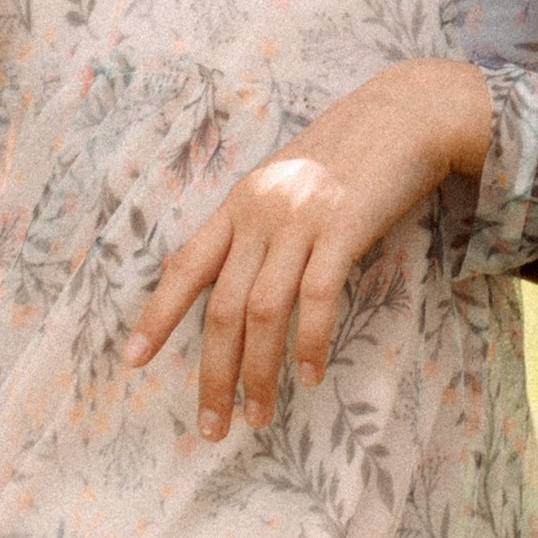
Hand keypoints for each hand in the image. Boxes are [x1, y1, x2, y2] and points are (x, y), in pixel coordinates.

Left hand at [126, 60, 492, 438]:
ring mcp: (301, 219)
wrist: (405, 111)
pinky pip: (317, 296)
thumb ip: (250, 224)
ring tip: (258, 415)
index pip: (185, 266)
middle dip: (212, 374)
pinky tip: (310, 375)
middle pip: (222, 306)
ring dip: (258, 372)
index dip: (156, 316)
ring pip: (263, 311)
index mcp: (239, 202)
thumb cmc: (347, 151)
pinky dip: (311, 342)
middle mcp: (260, 212)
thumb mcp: (282, 180)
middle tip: (210, 426)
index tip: (131, 361)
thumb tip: (210, 271)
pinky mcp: (343, 226)